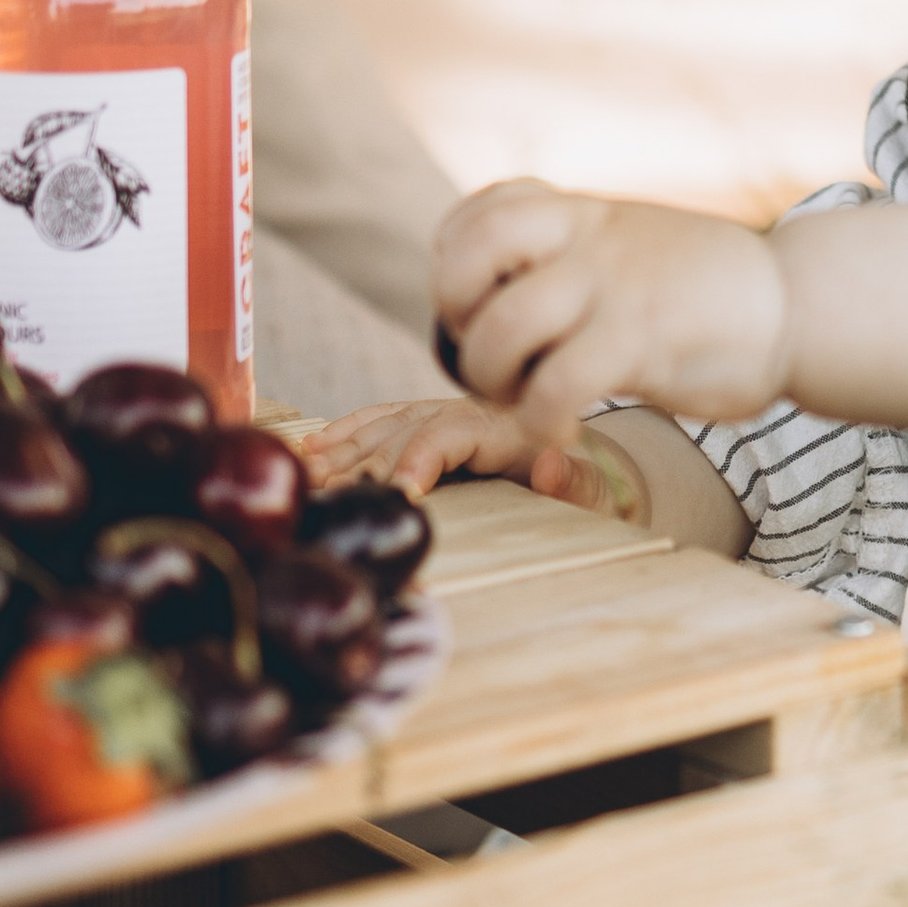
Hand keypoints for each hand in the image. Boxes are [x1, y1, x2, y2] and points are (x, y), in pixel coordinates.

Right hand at [298, 394, 625, 513]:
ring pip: (387, 423)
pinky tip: (312, 446)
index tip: (397, 492)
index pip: (452, 434)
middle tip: (327, 493)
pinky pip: (382, 417)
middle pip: (408, 429)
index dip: (420, 459)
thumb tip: (549, 466)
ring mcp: (449, 413)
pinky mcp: (431, 420)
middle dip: (364, 461)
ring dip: (343, 448)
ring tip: (307, 473)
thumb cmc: (595, 488)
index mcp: (508, 428)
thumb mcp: (600, 494)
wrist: (597, 464)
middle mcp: (472, 414)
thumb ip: (578, 484)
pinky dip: (346, 430)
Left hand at [432, 181, 787, 450]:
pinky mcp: (642, 340)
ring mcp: (615, 286)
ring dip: (492, 379)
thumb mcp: (636, 243)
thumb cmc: (713, 289)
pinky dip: (542, 419)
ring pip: (503, 324)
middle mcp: (590, 240)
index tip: (480, 307)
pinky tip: (565, 429)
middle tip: (488, 362)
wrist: (800, 304)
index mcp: (585, 214)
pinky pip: (557, 384)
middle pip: (469, 256)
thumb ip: (577, 251)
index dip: (454, 265)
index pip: (480, 212)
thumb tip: (510, 285)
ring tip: (522, 401)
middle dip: (455, 321)